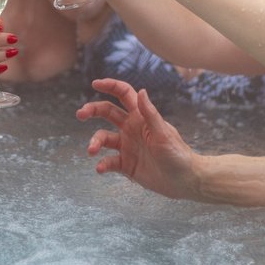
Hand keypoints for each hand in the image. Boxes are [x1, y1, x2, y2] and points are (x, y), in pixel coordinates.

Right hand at [76, 78, 198, 199]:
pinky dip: (102, 164)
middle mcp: (131, 128)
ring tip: (91, 151)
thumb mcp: (163, 133)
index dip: (110, 86)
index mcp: (141, 117)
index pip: (123, 95)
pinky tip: (100, 168)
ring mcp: (127, 146)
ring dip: (95, 142)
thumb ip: (150, 113)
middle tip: (80, 114)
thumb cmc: (178, 154)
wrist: (184, 180)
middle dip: (92, 110)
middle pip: (107, 112)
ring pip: (103, 138)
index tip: (95, 83)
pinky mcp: (125, 164)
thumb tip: (141, 91)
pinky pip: (109, 161)